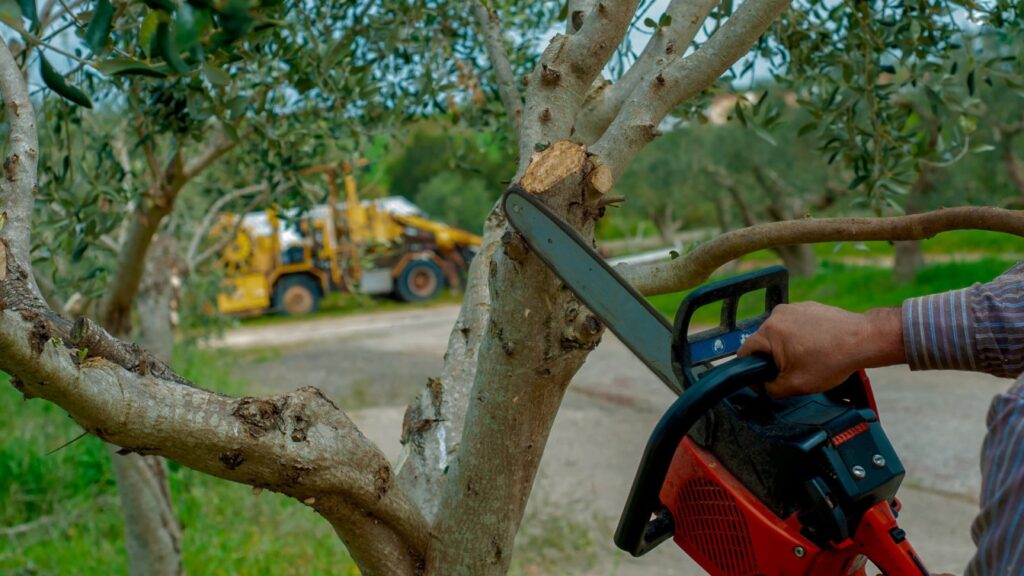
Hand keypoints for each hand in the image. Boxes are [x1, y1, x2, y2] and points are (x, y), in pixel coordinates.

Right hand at [737, 302, 904, 397]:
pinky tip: (818, 348)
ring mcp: (794, 308)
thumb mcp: (795, 385)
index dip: (750, 371)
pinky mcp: (808, 307)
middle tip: (792, 372)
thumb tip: (763, 385)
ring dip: (788, 348)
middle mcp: (778, 315)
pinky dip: (802, 337)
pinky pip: (796, 325)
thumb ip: (770, 388)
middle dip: (773, 359)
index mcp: (769, 331)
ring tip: (809, 359)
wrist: (863, 340)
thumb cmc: (832, 359)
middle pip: (763, 343)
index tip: (763, 380)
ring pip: (780, 334)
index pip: (745, 352)